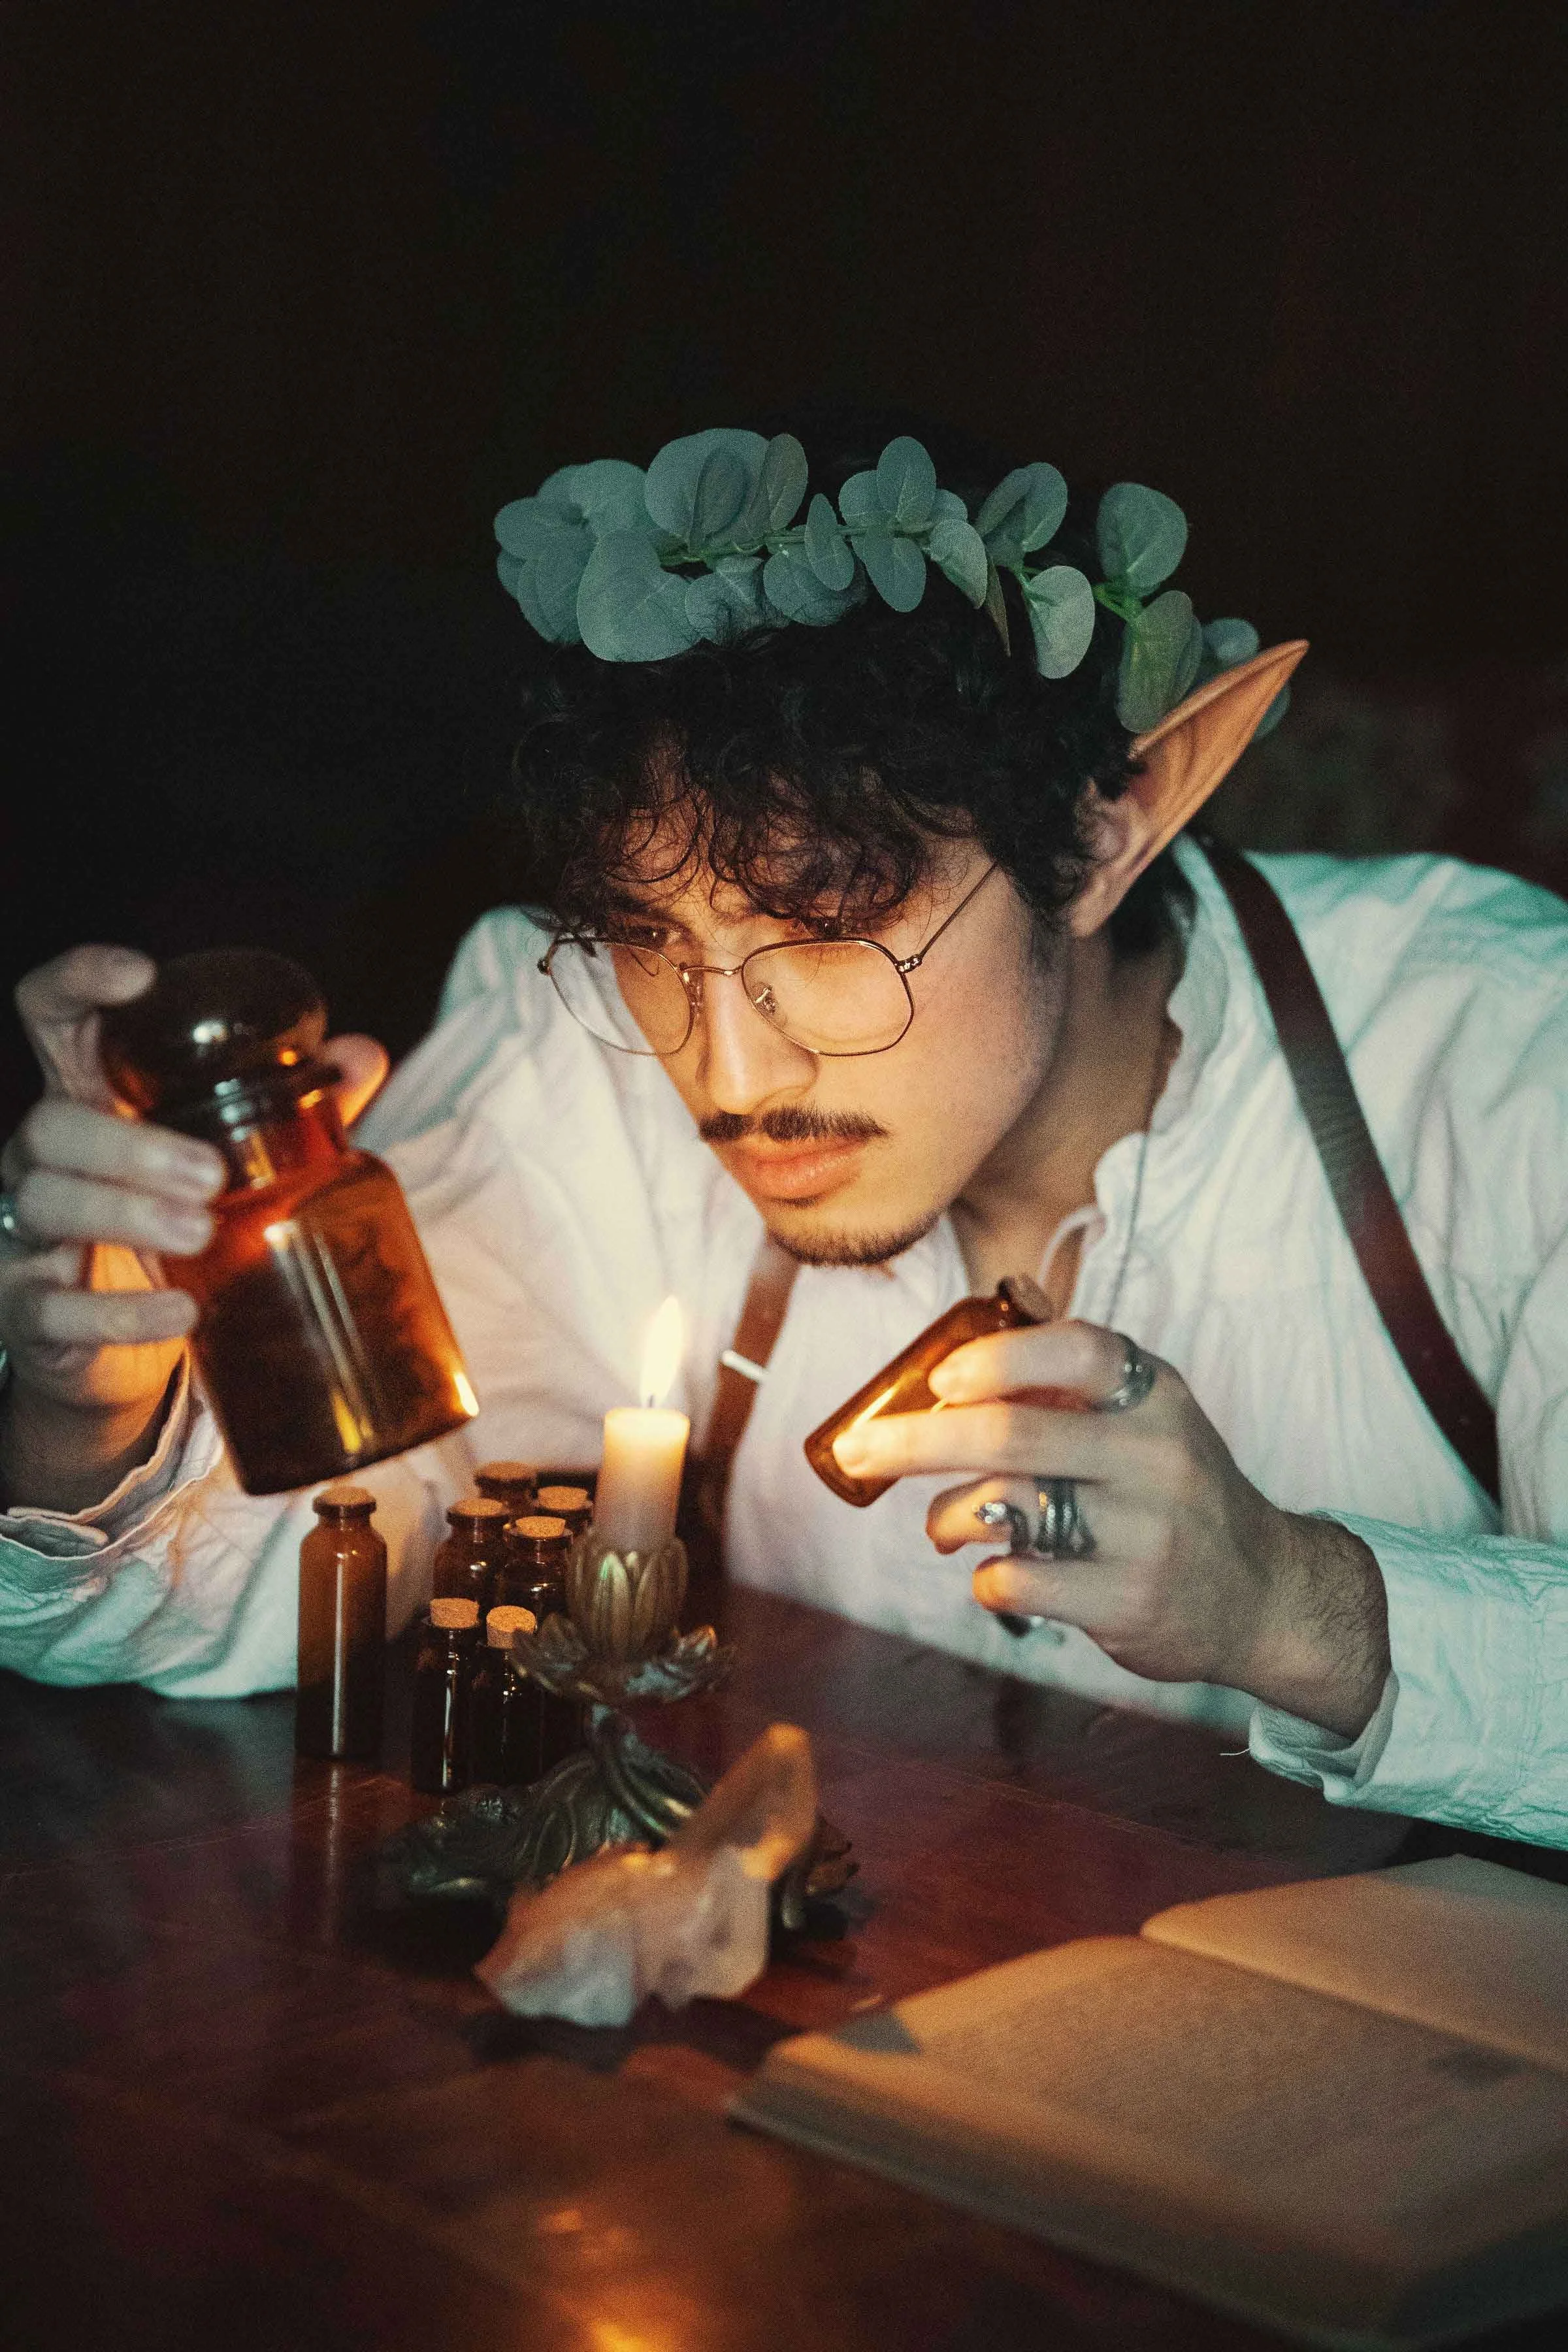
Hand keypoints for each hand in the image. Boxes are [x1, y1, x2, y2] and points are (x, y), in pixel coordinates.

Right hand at [1, 945, 387, 1500]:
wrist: (110, 1346)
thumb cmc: (166, 1225)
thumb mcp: (223, 1161)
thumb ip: (290, 1109)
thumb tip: (361, 1054)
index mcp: (88, 1101)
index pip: (52, 1018)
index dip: (79, 982)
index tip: (140, 977)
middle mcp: (43, 1159)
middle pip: (51, 1124)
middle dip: (128, 1145)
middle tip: (212, 1174)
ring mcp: (26, 1235)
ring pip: (47, 1202)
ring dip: (127, 1215)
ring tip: (202, 1232)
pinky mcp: (29, 1312)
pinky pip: (56, 1307)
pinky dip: (121, 1312)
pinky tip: (180, 1314)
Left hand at [830, 1318, 1389, 1737]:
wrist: (1264, 1594)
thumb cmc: (1175, 1489)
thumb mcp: (1147, 1412)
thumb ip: (1073, 1364)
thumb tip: (1004, 1292)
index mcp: (1155, 1394)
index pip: (1076, 1350)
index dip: (997, 1359)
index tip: (938, 1381)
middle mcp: (1157, 1455)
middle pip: (1012, 1435)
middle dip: (914, 1441)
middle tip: (858, 1451)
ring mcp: (1148, 1532)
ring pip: (1007, 1509)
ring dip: (949, 1516)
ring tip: (944, 1524)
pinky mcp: (1130, 1602)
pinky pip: (1019, 1581)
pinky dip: (987, 1576)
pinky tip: (999, 1572)